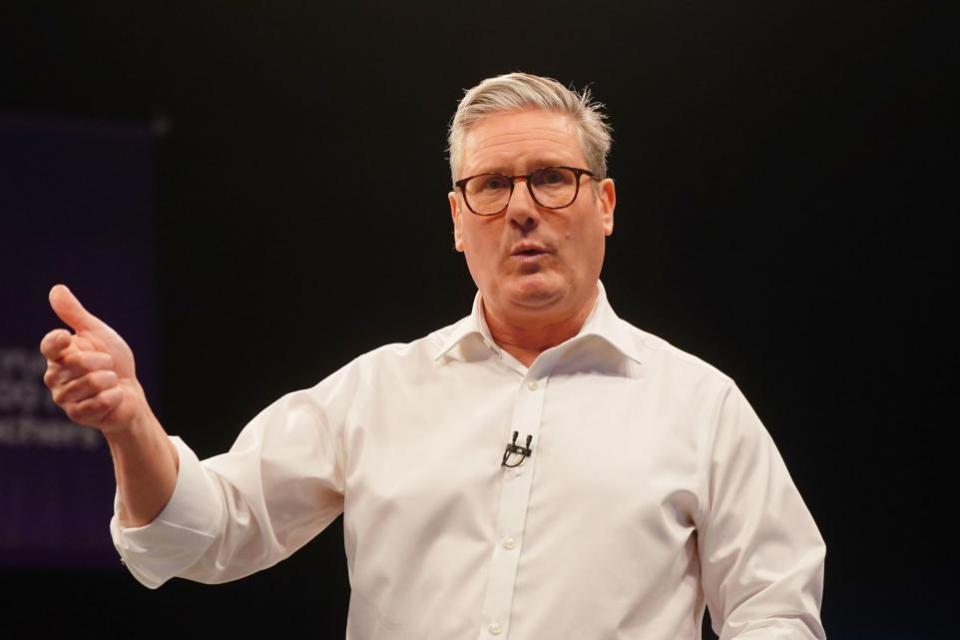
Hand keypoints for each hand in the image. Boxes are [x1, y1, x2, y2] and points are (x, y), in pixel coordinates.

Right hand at [40, 284, 149, 433]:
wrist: (130, 393)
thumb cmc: (114, 362)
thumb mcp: (98, 334)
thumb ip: (76, 315)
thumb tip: (56, 289)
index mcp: (59, 355)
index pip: (49, 345)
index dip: (57, 341)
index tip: (67, 337)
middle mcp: (55, 377)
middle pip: (78, 363)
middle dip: (103, 362)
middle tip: (107, 367)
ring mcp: (64, 398)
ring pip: (91, 382)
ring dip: (110, 380)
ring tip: (109, 383)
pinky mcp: (77, 415)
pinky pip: (99, 401)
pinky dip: (114, 396)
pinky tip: (113, 397)